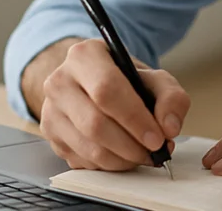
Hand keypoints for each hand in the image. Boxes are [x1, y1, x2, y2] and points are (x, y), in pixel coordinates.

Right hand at [37, 38, 190, 170]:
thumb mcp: (154, 78)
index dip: (134, 118)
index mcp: (84, 56)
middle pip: (95, 123)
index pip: (106, 90)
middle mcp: (59, 81)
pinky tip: (123, 155)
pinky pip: (81, 161)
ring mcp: (50, 110)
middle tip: (153, 152)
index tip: (157, 138)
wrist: (93, 83)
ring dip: (122, 160)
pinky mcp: (50, 135)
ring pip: (88, 148)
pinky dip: (108, 165)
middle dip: (130, 145)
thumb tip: (169, 127)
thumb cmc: (125, 80)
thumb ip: (171, 97)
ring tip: (142, 155)